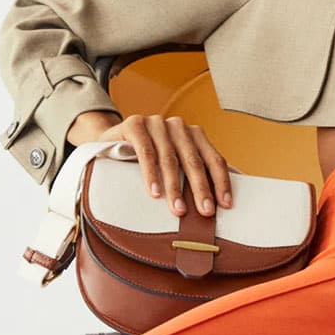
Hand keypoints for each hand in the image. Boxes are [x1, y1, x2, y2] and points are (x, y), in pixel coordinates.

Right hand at [97, 114, 232, 216]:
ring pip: (170, 159)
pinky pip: (146, 152)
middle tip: (205, 211)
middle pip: (194, 160)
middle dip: (201, 188)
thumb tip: (222, 200)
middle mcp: (178, 126)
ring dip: (175, 187)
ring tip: (178, 210)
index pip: (213, 159)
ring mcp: (157, 123)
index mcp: (194, 135)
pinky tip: (154, 192)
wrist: (109, 140)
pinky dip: (151, 174)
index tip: (226, 204)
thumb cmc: (146, 158)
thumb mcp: (173, 163)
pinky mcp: (135, 124)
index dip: (221, 182)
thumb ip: (193, 175)